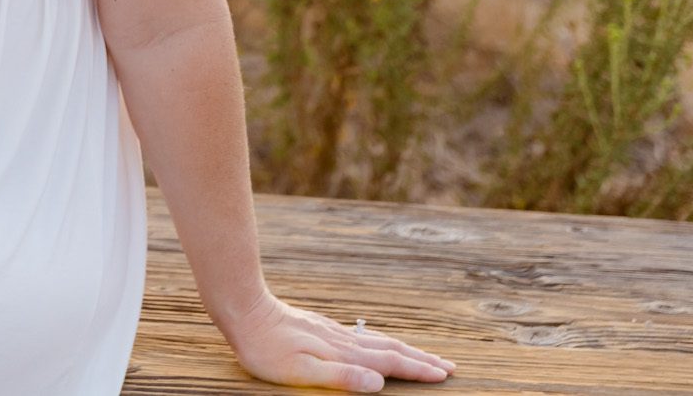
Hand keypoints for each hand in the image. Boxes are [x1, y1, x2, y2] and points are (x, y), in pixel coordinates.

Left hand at [223, 291, 455, 390]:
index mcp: (344, 354)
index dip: (418, 370)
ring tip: (422, 355)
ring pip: (377, 341)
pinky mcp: (320, 328)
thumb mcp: (301, 371)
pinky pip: (361, 336)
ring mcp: (332, 332)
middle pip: (390, 349)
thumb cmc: (267, 348)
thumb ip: (341, 377)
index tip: (445, 374)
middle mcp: (343, 341)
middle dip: (420, 359)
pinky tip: (375, 343)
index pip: (390, 363)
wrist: (244, 309)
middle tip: (448, 366)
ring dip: (404, 349)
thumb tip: (379, 383)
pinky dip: (380, 342)